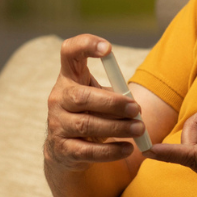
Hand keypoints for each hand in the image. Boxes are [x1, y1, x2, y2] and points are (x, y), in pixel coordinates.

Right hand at [45, 35, 144, 171]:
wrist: (65, 150)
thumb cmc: (89, 115)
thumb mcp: (99, 99)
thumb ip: (115, 97)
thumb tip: (136, 108)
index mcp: (69, 78)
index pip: (69, 52)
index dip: (85, 45)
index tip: (108, 49)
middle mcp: (58, 98)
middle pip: (80, 96)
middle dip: (112, 103)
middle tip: (137, 109)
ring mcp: (57, 124)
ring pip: (86, 125)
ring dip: (117, 127)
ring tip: (139, 129)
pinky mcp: (63, 149)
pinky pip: (88, 150)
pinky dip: (110, 151)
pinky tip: (128, 148)